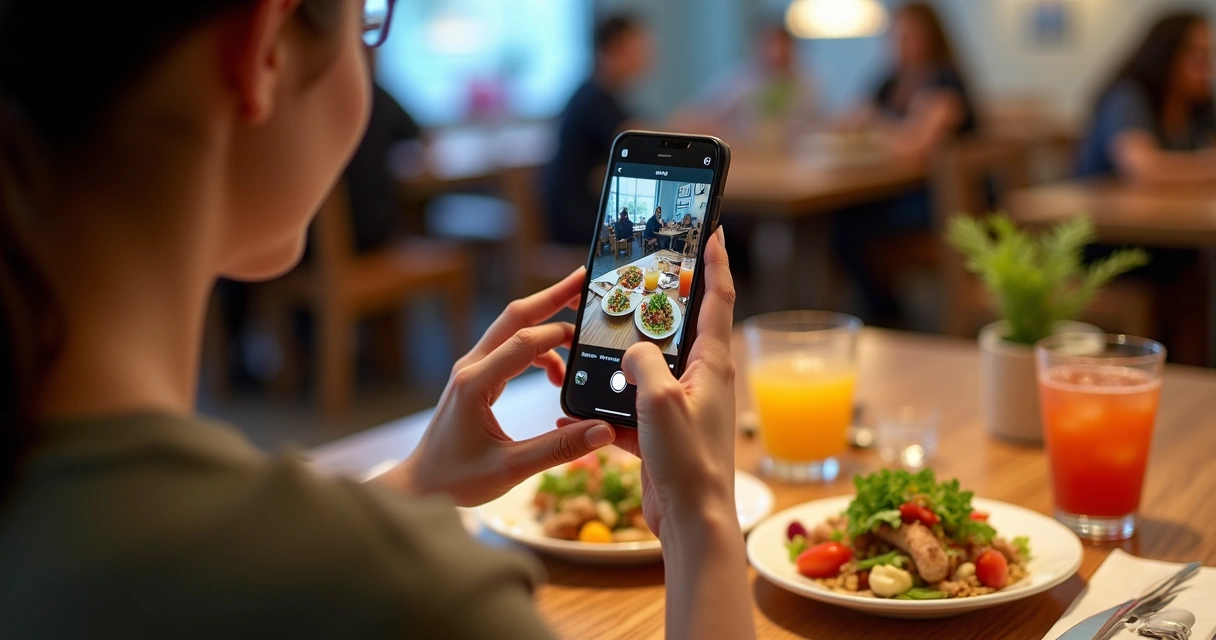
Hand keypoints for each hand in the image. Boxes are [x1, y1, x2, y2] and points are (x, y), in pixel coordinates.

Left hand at [383, 269, 616, 506]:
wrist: (419, 486)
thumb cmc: (455, 480)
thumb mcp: (511, 470)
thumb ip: (559, 449)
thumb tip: (602, 431)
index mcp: (475, 384)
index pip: (523, 343)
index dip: (559, 333)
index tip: (590, 333)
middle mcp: (471, 367)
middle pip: (515, 316)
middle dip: (552, 296)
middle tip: (584, 280)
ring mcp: (471, 369)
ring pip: (512, 328)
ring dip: (546, 325)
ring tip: (579, 339)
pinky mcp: (474, 377)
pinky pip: (509, 349)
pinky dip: (537, 351)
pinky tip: (556, 375)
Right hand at [559, 226, 737, 536]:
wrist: (692, 522)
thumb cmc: (687, 461)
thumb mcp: (660, 400)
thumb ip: (643, 362)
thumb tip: (632, 350)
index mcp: (712, 364)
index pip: (718, 298)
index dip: (716, 261)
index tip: (714, 231)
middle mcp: (702, 380)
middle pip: (681, 328)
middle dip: (661, 303)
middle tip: (642, 276)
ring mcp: (682, 406)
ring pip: (650, 369)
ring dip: (624, 360)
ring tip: (599, 343)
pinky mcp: (662, 433)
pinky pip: (631, 410)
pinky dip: (606, 410)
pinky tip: (577, 414)